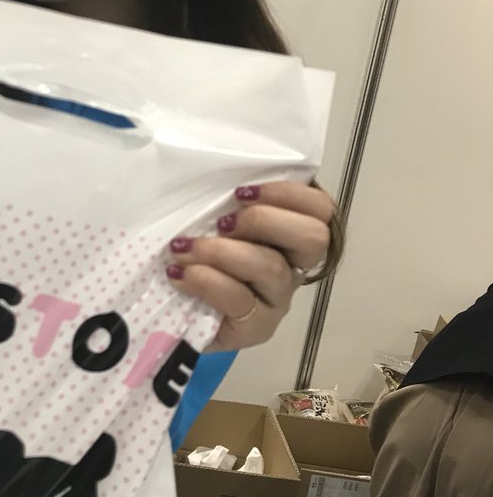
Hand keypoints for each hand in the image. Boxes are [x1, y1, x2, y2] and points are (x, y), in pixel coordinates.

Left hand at [166, 181, 334, 351]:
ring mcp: (279, 299)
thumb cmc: (197, 256)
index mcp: (291, 233)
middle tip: (222, 223)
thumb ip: (226, 200)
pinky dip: (205, 280)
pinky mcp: (257, 328)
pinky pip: (240, 300)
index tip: (241, 192)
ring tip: (184, 248)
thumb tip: (209, 169)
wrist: (176, 313)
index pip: (320, 208)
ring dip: (222, 252)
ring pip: (272, 268)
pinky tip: (179, 273)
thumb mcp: (212, 220)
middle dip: (264, 221)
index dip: (289, 194)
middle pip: (313, 238)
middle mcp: (294, 266)